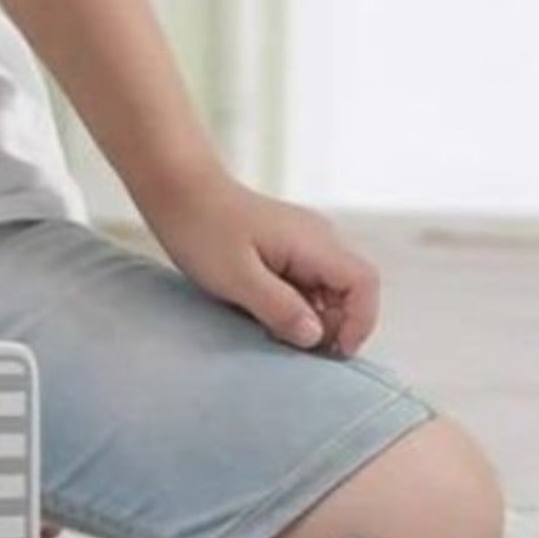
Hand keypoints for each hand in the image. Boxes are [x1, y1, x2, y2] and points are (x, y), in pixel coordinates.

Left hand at [140, 165, 380, 356]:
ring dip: (309, 315)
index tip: (330, 350)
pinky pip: (304, 282)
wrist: (174, 187)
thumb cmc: (202, 229)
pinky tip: (261, 310)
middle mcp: (317, 237)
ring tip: (272, 327)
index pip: (364, 283)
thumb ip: (280, 308)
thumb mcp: (238, 277)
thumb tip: (316, 336)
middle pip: (349, 290)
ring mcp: (301, 240)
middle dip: (331, 324)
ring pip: (326, 289)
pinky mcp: (283, 245)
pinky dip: (293, 303)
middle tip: (292, 344)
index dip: (358, 322)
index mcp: (314, 241)